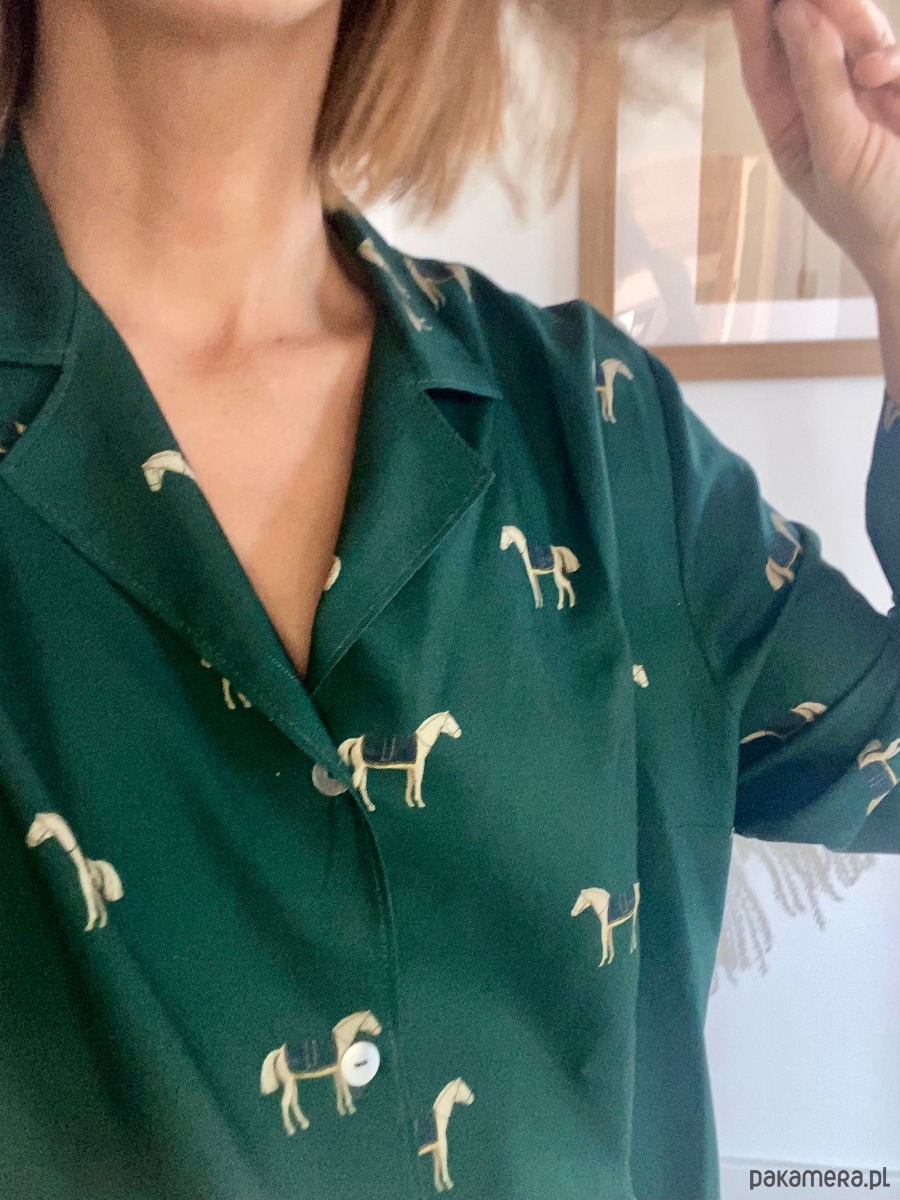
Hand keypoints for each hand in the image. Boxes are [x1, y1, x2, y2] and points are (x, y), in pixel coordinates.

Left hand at [732, 0, 899, 300]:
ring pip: (857, 38)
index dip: (755, 25)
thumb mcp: (835, 152)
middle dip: (803, 7)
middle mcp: (830, 109)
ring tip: (830, 1)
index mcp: (793, 132)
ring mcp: (874, 99)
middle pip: (810, 41)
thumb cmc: (874, 218)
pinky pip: (894, 60)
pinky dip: (887, 58)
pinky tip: (876, 71)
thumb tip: (793, 15)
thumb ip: (817, 81)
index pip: (766, 69)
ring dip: (846, 18)